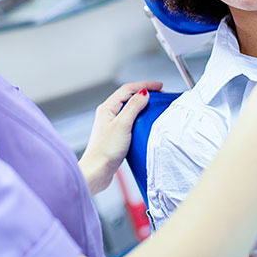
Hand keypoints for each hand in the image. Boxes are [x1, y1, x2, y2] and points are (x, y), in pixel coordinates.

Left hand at [79, 80, 161, 194]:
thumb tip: (144, 93)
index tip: (159, 86)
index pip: (128, 89)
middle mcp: (108, 113)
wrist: (97, 171)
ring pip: (129, 108)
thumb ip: (133, 107)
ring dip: (142, 104)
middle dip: (144, 92)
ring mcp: (111, 124)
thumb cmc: (106, 150)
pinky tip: (146, 122)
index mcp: (107, 107)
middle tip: (159, 94)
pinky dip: (140, 116)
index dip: (144, 85)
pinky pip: (130, 119)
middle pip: (128, 96)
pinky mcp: (116, 134)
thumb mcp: (123, 125)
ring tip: (155, 105)